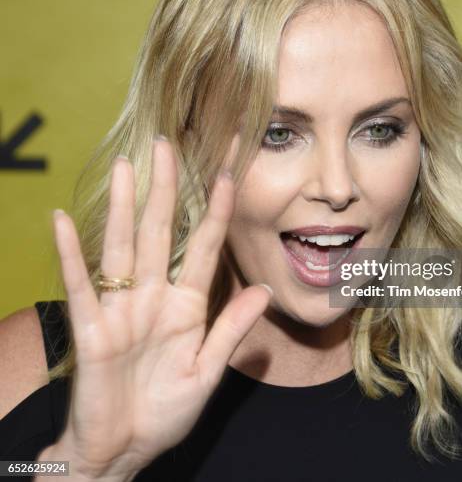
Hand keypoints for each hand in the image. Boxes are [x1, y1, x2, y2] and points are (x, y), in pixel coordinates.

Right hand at [45, 136, 271, 479]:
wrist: (122, 451)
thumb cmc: (164, 413)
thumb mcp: (206, 371)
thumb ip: (231, 329)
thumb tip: (263, 290)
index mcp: (187, 306)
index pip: (204, 246)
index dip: (216, 210)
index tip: (228, 172)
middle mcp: (153, 296)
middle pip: (160, 232)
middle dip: (167, 189)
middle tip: (168, 145)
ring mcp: (121, 308)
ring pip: (123, 247)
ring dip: (124, 208)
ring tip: (127, 168)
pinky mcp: (91, 328)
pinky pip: (79, 285)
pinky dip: (70, 255)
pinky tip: (62, 221)